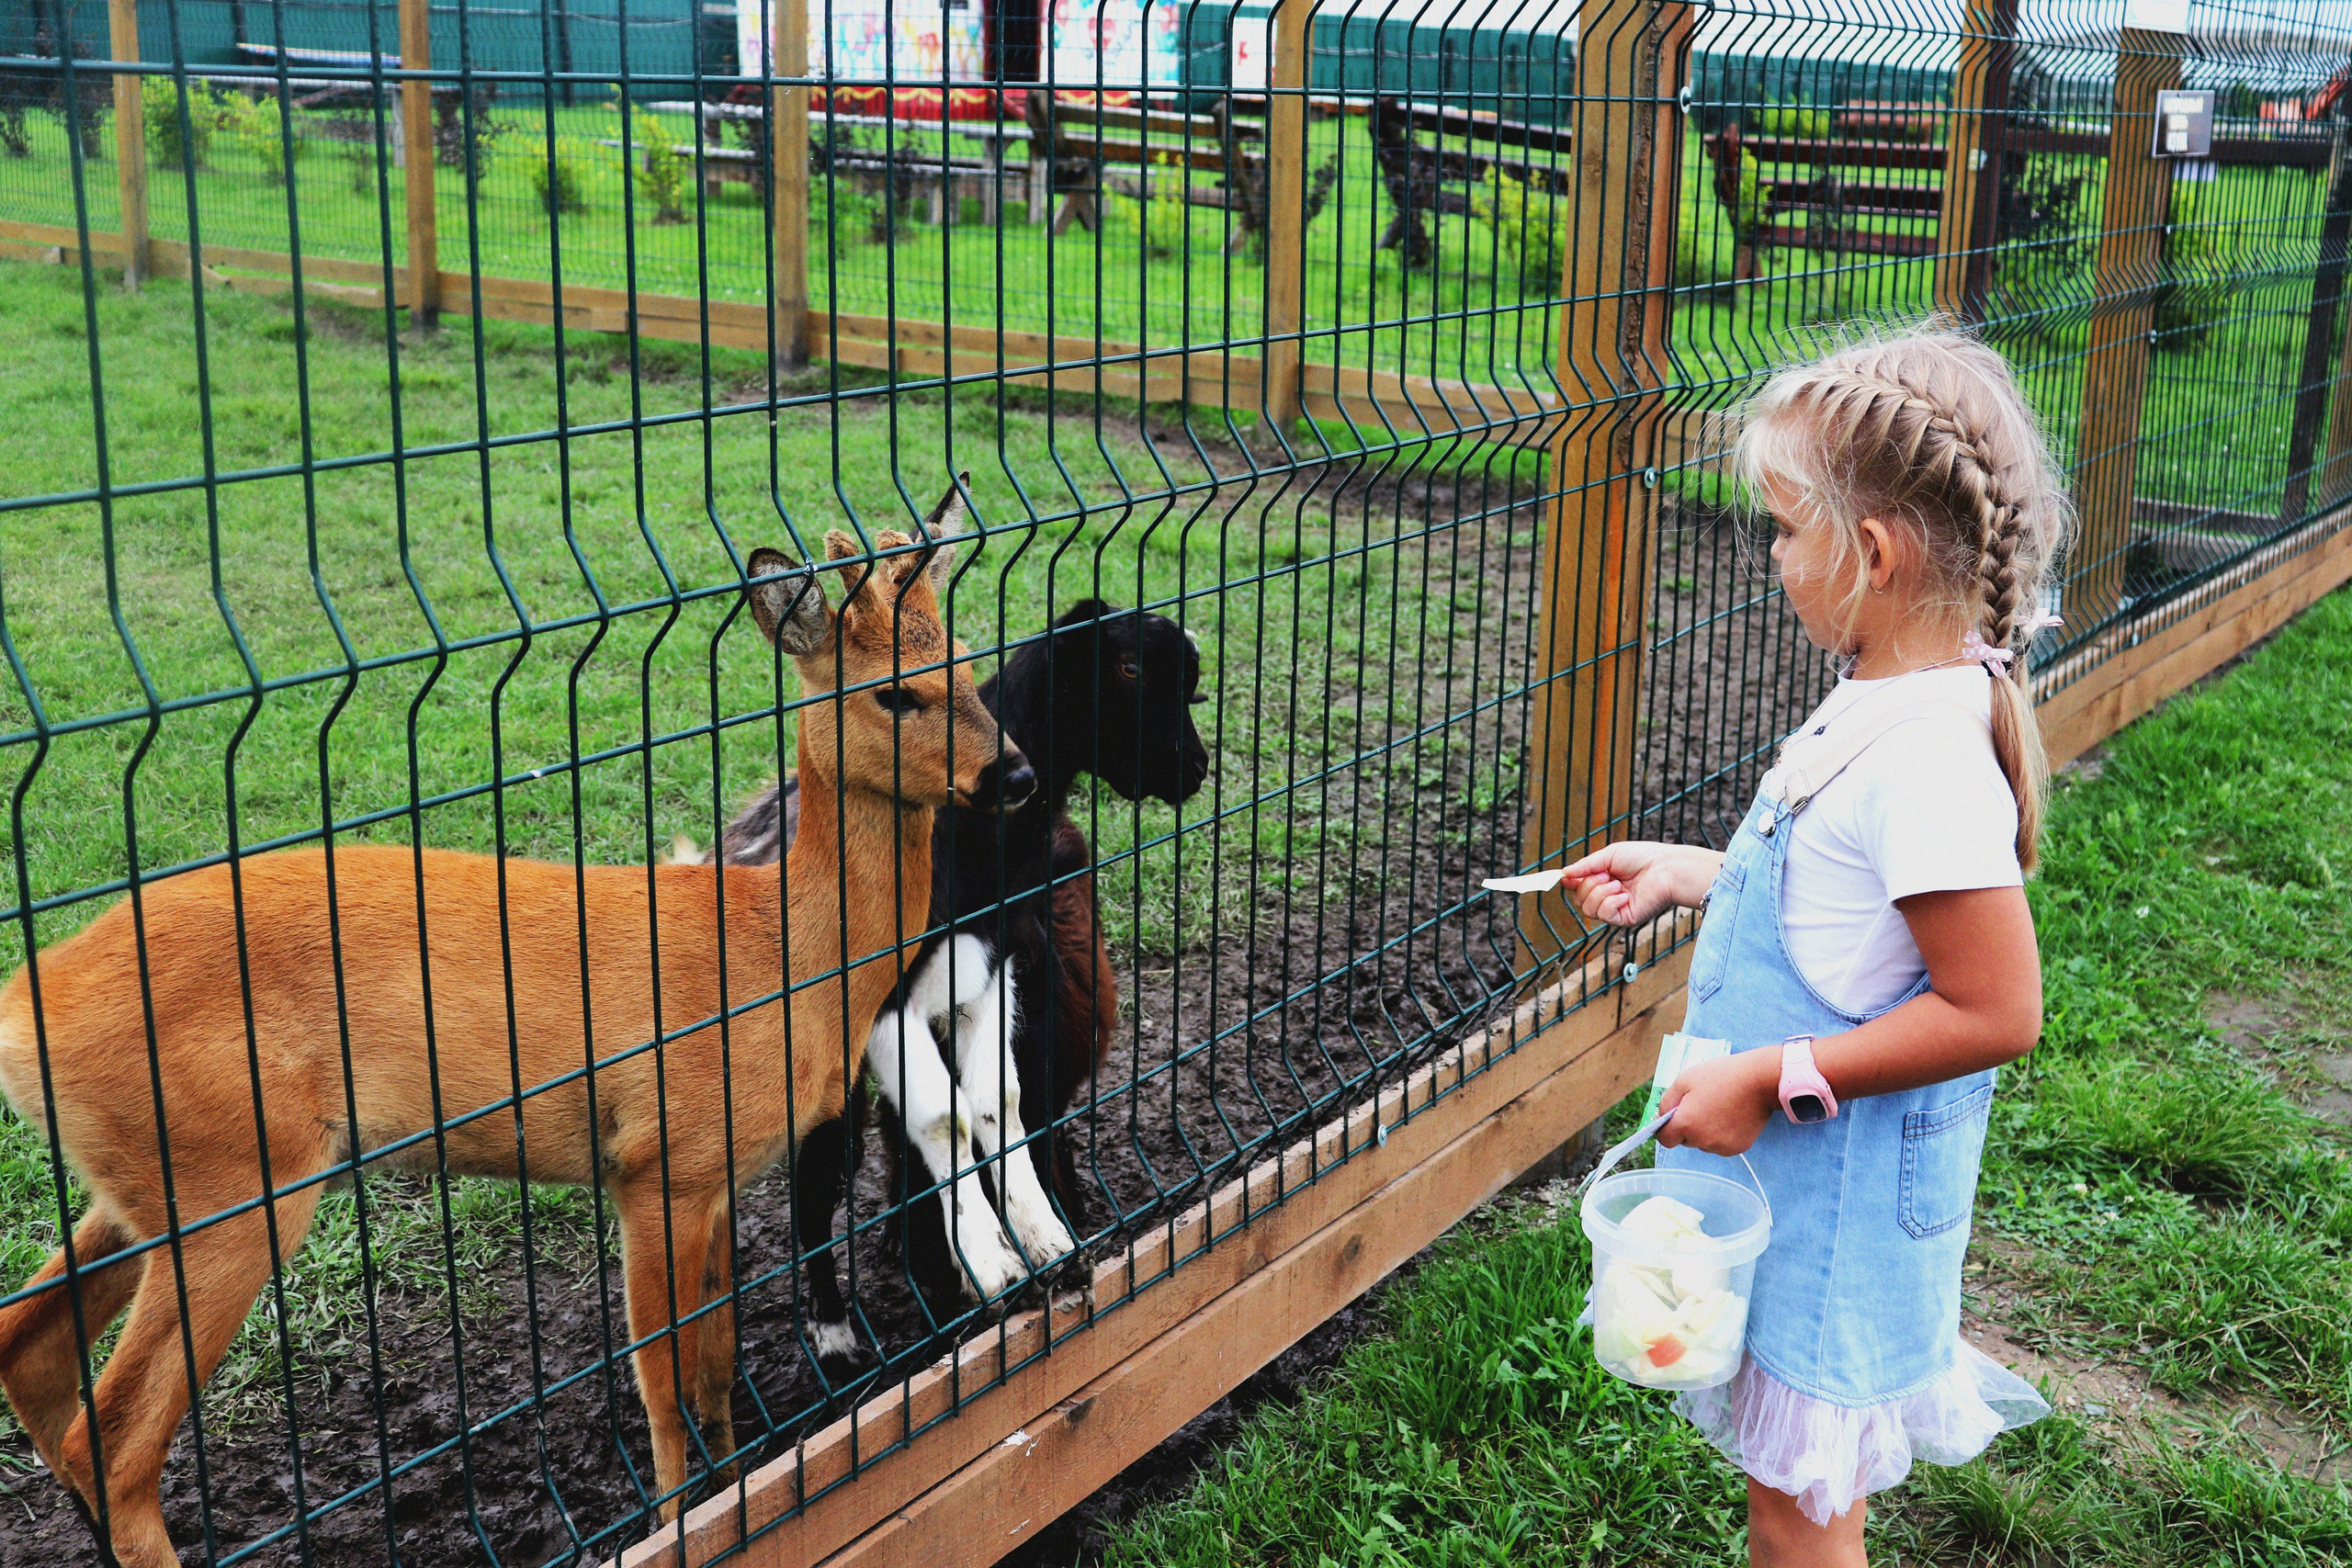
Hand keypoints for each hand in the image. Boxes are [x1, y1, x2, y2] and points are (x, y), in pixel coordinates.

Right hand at [1560, 842, 1720, 927]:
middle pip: (1579, 900)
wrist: (1665, 868)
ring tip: (1617, 884)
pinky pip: (1604, 915)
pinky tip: (1623, 895)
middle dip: (1588, 885)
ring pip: (1588, 909)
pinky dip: (1610, 903)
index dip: (1570, 883)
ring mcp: (1615, 908)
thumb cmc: (1642, 858)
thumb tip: (1563, 874)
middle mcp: (1606, 895)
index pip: (1577, 886)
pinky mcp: (1624, 918)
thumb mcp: (1609, 855)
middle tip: (1606, 875)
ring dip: (1600, 893)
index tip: (1567, 877)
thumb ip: (1585, 865)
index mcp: (1602, 879)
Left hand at [1656, 1048, 1780, 1156]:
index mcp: (1686, 1124)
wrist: (1759, 1080)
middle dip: (1687, 1126)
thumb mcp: (1685, 1080)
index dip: (1665, 1128)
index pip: (1665, 1139)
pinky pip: (1720, 1144)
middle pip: (1685, 1140)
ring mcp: (1721, 1147)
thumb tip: (1660, 1117)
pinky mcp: (1738, 1148)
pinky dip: (1721, 1134)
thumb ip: (1667, 1101)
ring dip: (1704, 1131)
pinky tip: (1730, 1116)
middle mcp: (1702, 1141)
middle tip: (1701, 1104)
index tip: (1673, 1116)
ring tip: (1718, 1107)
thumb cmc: (1720, 1076)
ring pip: (1703, 1143)